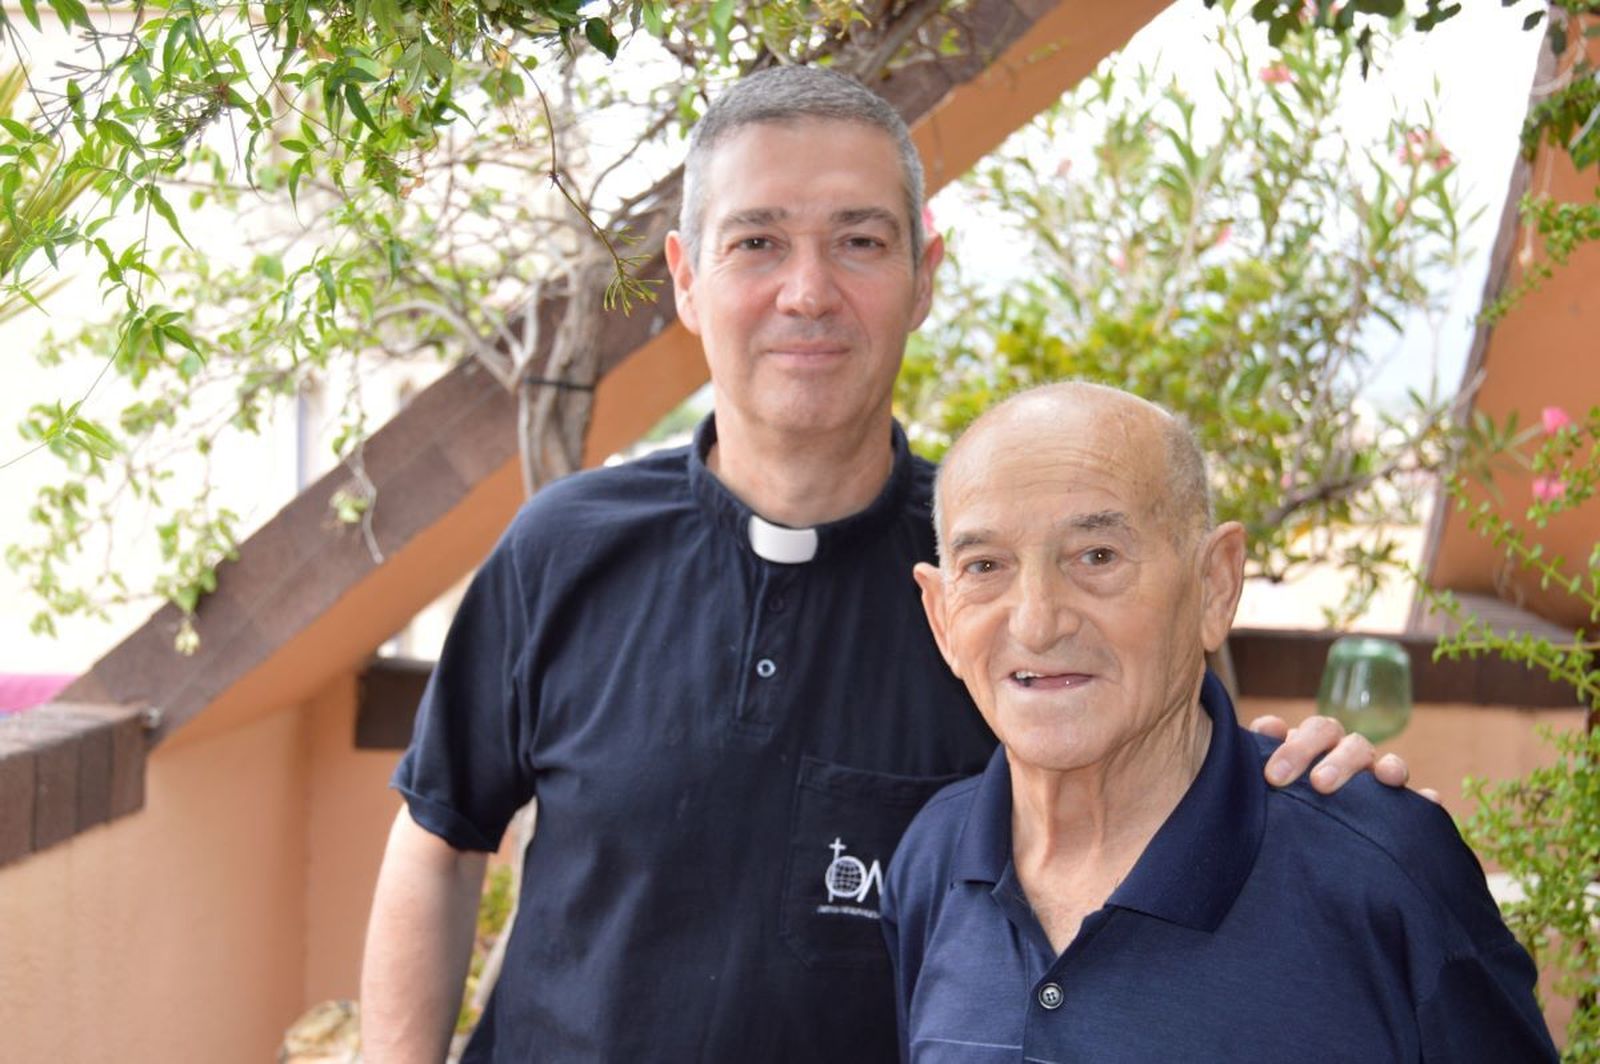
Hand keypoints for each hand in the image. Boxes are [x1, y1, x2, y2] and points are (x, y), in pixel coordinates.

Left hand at [1248, 714, 1438, 802]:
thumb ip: (1263, 753)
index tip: (1274, 775)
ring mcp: (1376, 780)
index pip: (1315, 732)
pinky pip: (1419, 801)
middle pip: (1349, 743)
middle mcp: (1349, 756)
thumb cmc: (1286, 795)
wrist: (1307, 837)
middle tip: (1319, 785)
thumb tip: (1267, 726)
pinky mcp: (1399, 806)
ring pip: (1387, 763)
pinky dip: (1425, 799)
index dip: (1296, 746)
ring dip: (1388, 766)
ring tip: (1385, 776)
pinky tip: (1430, 800)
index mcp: (1319, 745)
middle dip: (1337, 762)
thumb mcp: (1270, 778)